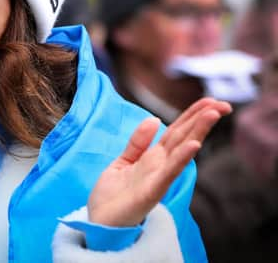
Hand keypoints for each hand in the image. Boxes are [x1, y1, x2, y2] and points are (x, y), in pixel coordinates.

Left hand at [87, 98, 231, 226]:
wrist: (100, 222)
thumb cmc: (113, 196)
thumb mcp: (123, 161)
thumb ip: (138, 142)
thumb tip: (154, 119)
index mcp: (153, 157)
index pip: (176, 131)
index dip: (191, 115)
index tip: (210, 100)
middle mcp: (160, 166)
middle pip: (183, 137)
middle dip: (201, 120)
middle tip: (223, 104)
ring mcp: (157, 178)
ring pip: (180, 151)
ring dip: (197, 132)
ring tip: (213, 114)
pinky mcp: (150, 192)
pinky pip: (168, 173)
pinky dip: (181, 159)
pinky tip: (193, 145)